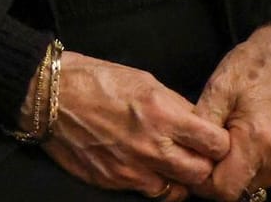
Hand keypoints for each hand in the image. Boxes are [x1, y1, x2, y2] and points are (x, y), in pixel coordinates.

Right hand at [40, 52, 232, 199]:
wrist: (50, 95)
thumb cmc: (95, 80)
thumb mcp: (144, 79)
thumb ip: (175, 105)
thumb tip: (198, 123)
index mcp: (162, 113)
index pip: (215, 143)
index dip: (220, 143)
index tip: (216, 140)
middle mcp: (151, 145)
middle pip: (202, 173)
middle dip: (205, 165)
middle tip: (199, 155)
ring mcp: (132, 168)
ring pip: (179, 190)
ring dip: (182, 179)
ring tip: (174, 164)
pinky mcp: (114, 181)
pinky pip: (150, 192)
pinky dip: (156, 183)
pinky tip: (149, 168)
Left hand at [191, 24, 270, 199]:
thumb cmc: (258, 63)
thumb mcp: (220, 87)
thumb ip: (202, 124)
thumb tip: (187, 150)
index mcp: (258, 142)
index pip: (224, 189)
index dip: (200, 181)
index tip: (189, 160)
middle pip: (237, 189)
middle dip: (214, 175)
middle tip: (200, 149)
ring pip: (250, 183)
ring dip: (231, 170)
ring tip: (219, 140)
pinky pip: (264, 173)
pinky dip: (247, 164)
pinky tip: (236, 139)